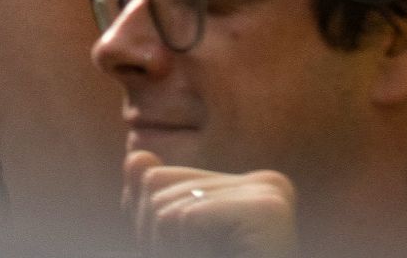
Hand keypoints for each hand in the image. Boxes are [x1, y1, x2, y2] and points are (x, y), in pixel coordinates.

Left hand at [123, 151, 297, 256]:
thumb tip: (136, 157)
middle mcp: (264, 183)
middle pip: (156, 184)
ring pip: (164, 206)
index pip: (156, 179)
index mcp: (246, 187)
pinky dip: (187, 253)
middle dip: (156, 241)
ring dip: (170, 252)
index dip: (150, 230)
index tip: (193, 255)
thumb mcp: (173, 250)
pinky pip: (185, 218)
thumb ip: (152, 207)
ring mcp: (270, 192)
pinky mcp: (268, 209)